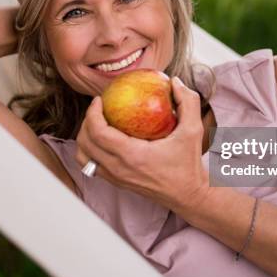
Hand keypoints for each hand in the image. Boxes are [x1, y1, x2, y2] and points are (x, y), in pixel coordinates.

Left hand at [74, 77, 210, 212]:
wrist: (188, 195)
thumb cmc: (189, 164)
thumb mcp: (193, 130)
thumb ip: (187, 101)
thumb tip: (174, 81)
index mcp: (132, 156)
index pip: (98, 132)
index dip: (92, 113)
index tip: (100, 100)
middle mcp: (118, 169)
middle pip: (85, 143)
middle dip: (86, 122)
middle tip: (98, 108)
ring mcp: (115, 178)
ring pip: (84, 157)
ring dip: (85, 138)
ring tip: (96, 123)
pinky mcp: (116, 183)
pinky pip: (92, 165)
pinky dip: (91, 150)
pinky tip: (104, 139)